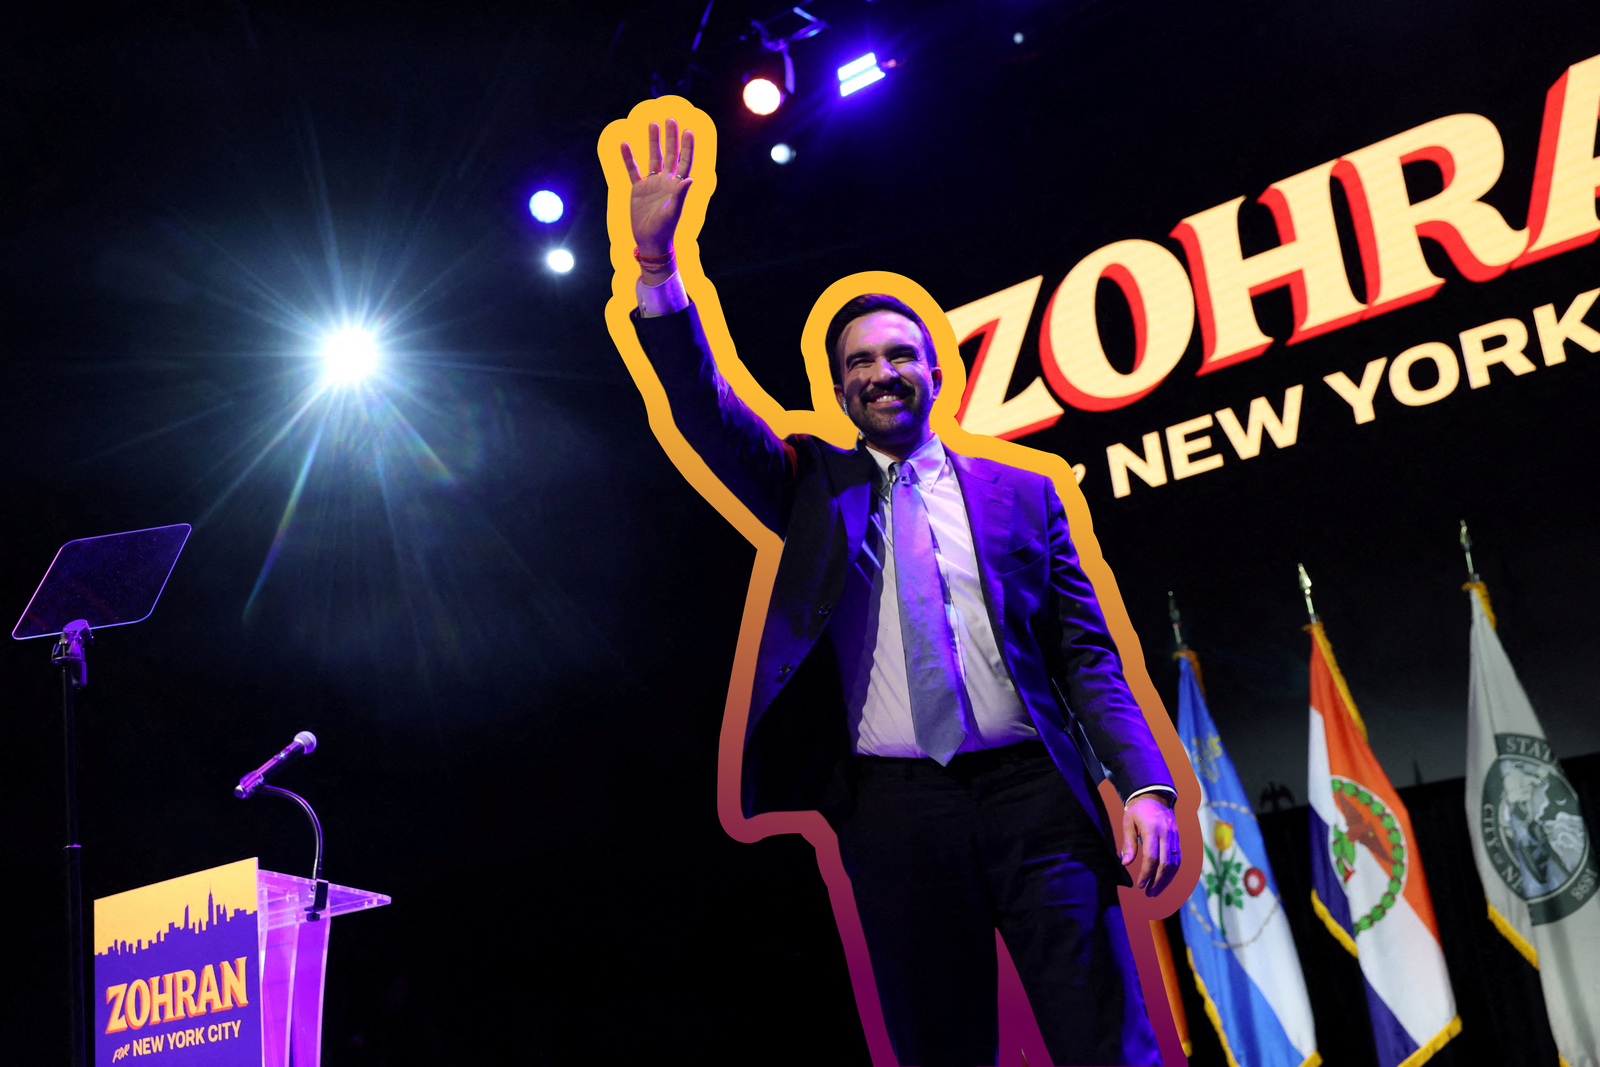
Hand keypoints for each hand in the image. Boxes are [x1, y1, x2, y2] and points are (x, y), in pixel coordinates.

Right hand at [620, 118, 694, 259]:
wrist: (649, 241)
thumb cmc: (664, 230)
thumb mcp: (673, 212)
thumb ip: (680, 195)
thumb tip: (689, 178)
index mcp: (676, 185)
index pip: (684, 162)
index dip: (687, 147)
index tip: (688, 131)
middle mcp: (665, 181)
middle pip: (670, 154)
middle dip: (671, 137)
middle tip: (670, 119)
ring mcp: (651, 184)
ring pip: (653, 158)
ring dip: (653, 141)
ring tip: (652, 123)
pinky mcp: (638, 189)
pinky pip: (632, 170)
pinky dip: (628, 158)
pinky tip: (624, 144)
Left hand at [1120, 793, 1179, 895]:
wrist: (1155, 796)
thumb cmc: (1138, 811)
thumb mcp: (1128, 823)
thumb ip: (1128, 843)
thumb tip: (1125, 863)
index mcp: (1153, 829)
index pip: (1151, 856)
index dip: (1146, 873)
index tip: (1139, 885)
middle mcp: (1167, 834)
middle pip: (1165, 863)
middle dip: (1157, 881)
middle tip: (1148, 894)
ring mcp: (1175, 837)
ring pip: (1174, 864)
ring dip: (1166, 880)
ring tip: (1155, 892)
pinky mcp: (1178, 840)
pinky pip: (1178, 859)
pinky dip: (1172, 873)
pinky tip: (1164, 881)